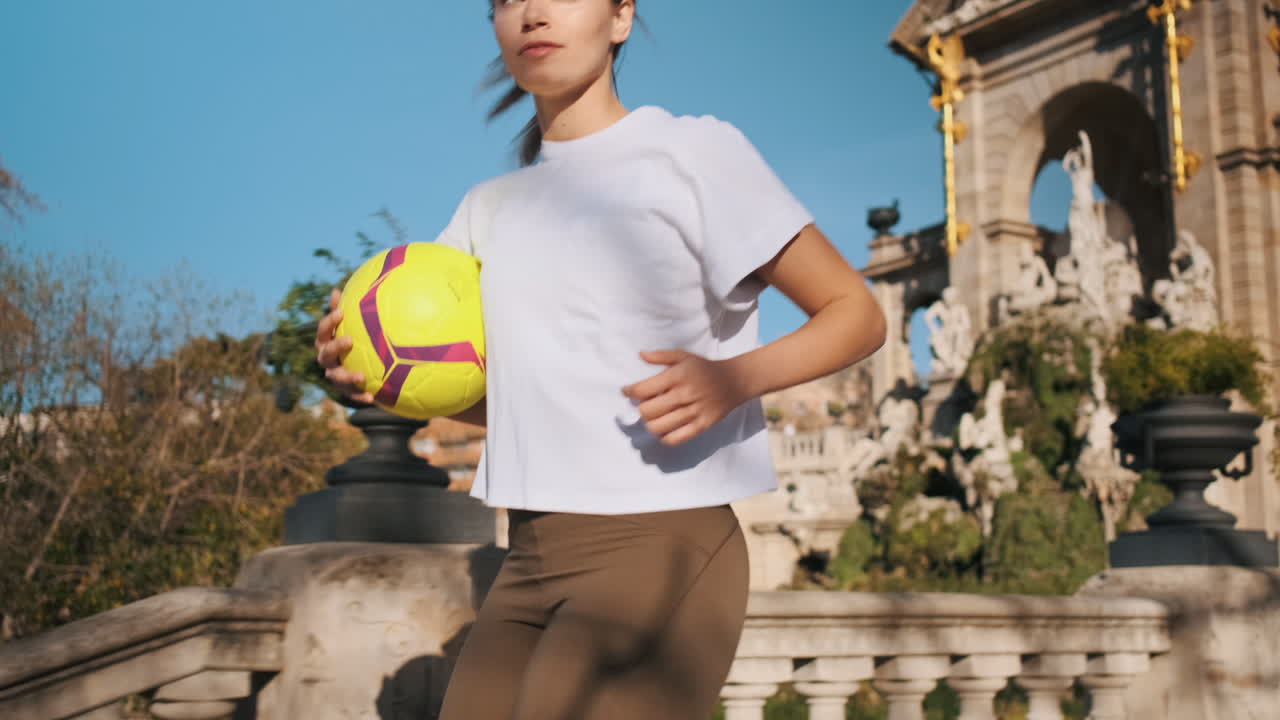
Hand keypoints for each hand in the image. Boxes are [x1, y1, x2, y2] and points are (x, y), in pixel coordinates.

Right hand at [315, 288, 374, 404]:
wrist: (361, 372)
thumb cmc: (355, 343)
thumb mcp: (352, 327)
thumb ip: (347, 311)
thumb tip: (337, 289)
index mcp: (327, 343)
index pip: (323, 331)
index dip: (329, 322)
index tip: (341, 313)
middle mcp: (328, 360)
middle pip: (325, 354)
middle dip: (335, 347)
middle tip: (349, 340)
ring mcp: (335, 377)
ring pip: (336, 378)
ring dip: (347, 377)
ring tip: (360, 377)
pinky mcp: (346, 392)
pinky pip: (352, 396)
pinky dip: (360, 396)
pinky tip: (372, 397)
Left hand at [621, 350, 750, 446]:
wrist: (734, 381)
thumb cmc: (704, 368)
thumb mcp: (684, 356)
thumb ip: (661, 356)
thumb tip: (640, 355)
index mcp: (677, 376)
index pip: (643, 389)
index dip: (629, 392)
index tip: (627, 392)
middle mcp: (684, 394)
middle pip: (647, 411)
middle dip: (640, 409)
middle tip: (643, 405)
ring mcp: (694, 412)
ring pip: (658, 427)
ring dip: (650, 424)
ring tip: (652, 418)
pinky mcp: (702, 425)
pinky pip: (676, 438)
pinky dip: (664, 438)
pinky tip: (663, 430)